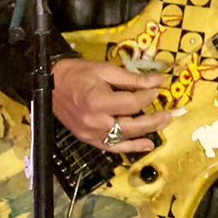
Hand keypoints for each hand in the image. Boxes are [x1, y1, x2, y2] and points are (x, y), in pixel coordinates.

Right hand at [51, 59, 165, 152]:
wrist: (50, 85)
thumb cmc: (76, 74)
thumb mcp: (105, 70)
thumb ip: (132, 79)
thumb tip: (158, 81)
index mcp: (97, 101)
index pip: (131, 104)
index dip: (147, 97)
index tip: (156, 90)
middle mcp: (93, 121)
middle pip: (130, 125)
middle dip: (152, 121)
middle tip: (167, 114)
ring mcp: (89, 133)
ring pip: (123, 138)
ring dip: (145, 134)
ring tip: (161, 125)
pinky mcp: (87, 138)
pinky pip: (111, 146)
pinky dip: (130, 147)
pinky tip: (146, 144)